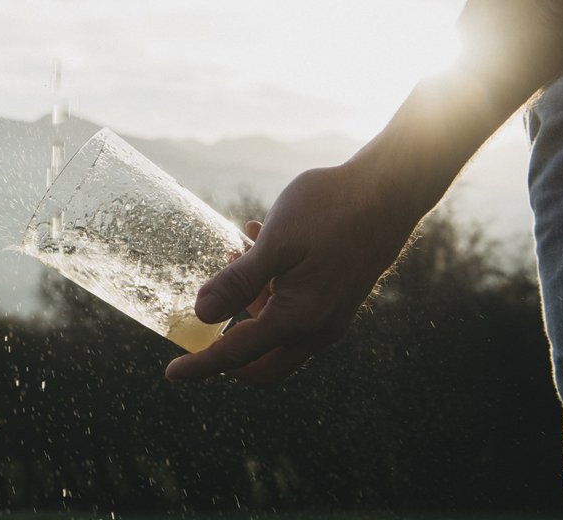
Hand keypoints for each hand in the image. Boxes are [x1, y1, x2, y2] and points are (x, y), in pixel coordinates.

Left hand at [164, 162, 418, 384]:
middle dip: (227, 350)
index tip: (172, 374)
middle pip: (263, 363)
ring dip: (249, 302)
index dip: (202, 366)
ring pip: (277, 330)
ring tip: (235, 251)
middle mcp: (319, 328)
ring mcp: (332, 315)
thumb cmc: (331, 210)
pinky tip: (256, 242)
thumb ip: (238, 281)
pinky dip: (270, 287)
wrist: (390, 189)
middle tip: (198, 328)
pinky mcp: (337, 296)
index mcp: (300, 319)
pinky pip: (295, 307)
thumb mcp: (275, 243)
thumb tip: (201, 315)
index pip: (238, 355)